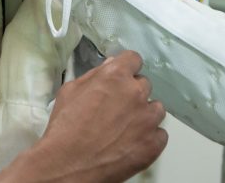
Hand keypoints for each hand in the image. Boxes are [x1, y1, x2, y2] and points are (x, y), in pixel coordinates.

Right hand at [0, 51, 167, 182]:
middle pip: (144, 84)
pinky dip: (148, 138)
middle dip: (132, 93)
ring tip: (126, 127)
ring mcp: (147, 119)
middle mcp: (136, 93)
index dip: (126, 68)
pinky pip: (160, 134)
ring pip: (156, 109)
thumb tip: (111, 65)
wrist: (67, 165)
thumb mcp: (70, 91)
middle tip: (117, 108)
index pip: (133, 59)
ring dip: (144, 114)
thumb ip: (94, 75)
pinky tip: (131, 143)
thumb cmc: (64, 127)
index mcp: (116, 75)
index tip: (122, 77)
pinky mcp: (153, 143)